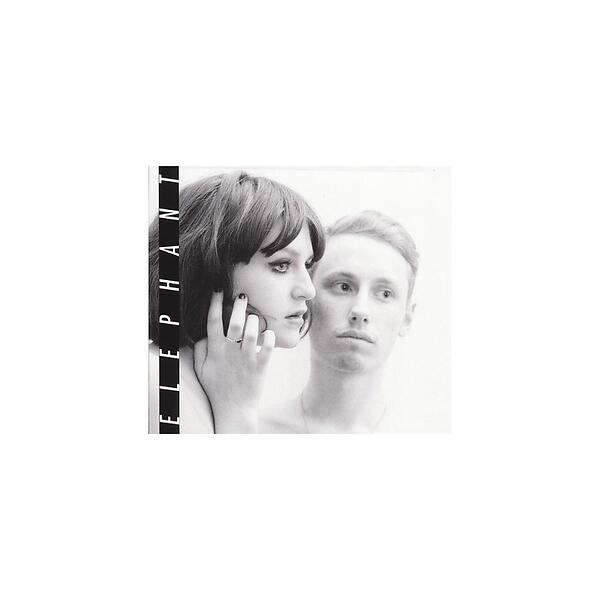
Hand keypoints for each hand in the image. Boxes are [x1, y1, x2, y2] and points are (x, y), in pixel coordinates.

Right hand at [194, 291, 274, 432]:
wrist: (234, 410)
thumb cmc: (216, 388)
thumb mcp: (201, 369)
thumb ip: (200, 350)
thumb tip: (203, 333)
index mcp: (216, 351)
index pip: (213, 322)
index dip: (215, 303)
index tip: (218, 290)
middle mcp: (231, 352)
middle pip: (235, 323)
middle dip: (239, 306)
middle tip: (243, 297)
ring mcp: (247, 359)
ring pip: (253, 332)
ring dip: (255, 320)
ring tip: (255, 316)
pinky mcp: (261, 366)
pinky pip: (268, 346)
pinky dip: (270, 336)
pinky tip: (268, 332)